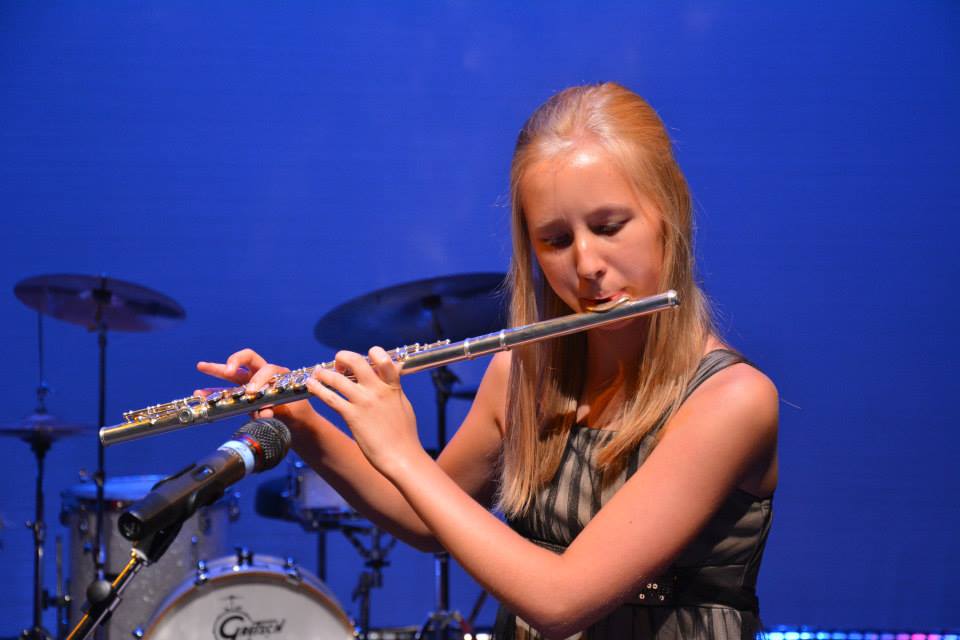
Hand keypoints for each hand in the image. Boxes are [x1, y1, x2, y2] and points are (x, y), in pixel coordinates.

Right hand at [196, 348, 313, 422]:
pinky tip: (200, 393)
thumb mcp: (291, 411)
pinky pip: (227, 392)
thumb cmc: (297, 412)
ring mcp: (251, 384)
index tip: (252, 392)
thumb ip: (277, 411)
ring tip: (201, 365)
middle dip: (235, 361)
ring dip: (217, 370)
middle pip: (247, 360)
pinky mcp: (243, 396)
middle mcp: (263, 375)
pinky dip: (214, 392)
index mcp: (278, 374)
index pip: (267, 369)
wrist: (297, 422)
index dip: (259, 379)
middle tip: (227, 368)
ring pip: (233, 373)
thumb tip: (262, 413)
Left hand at [306, 346, 424, 477]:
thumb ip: (394, 390)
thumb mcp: (404, 405)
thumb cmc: (405, 435)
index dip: (372, 353)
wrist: (401, 456)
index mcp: (392, 386)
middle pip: (355, 360)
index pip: (382, 358)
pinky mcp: (352, 416)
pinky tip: (311, 385)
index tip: (365, 359)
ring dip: (323, 373)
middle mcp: (376, 390)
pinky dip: (318, 388)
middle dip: (343, 357)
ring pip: (337, 378)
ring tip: (317, 374)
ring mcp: (363, 402)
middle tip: (338, 365)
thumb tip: (392, 378)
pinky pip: (330, 397)